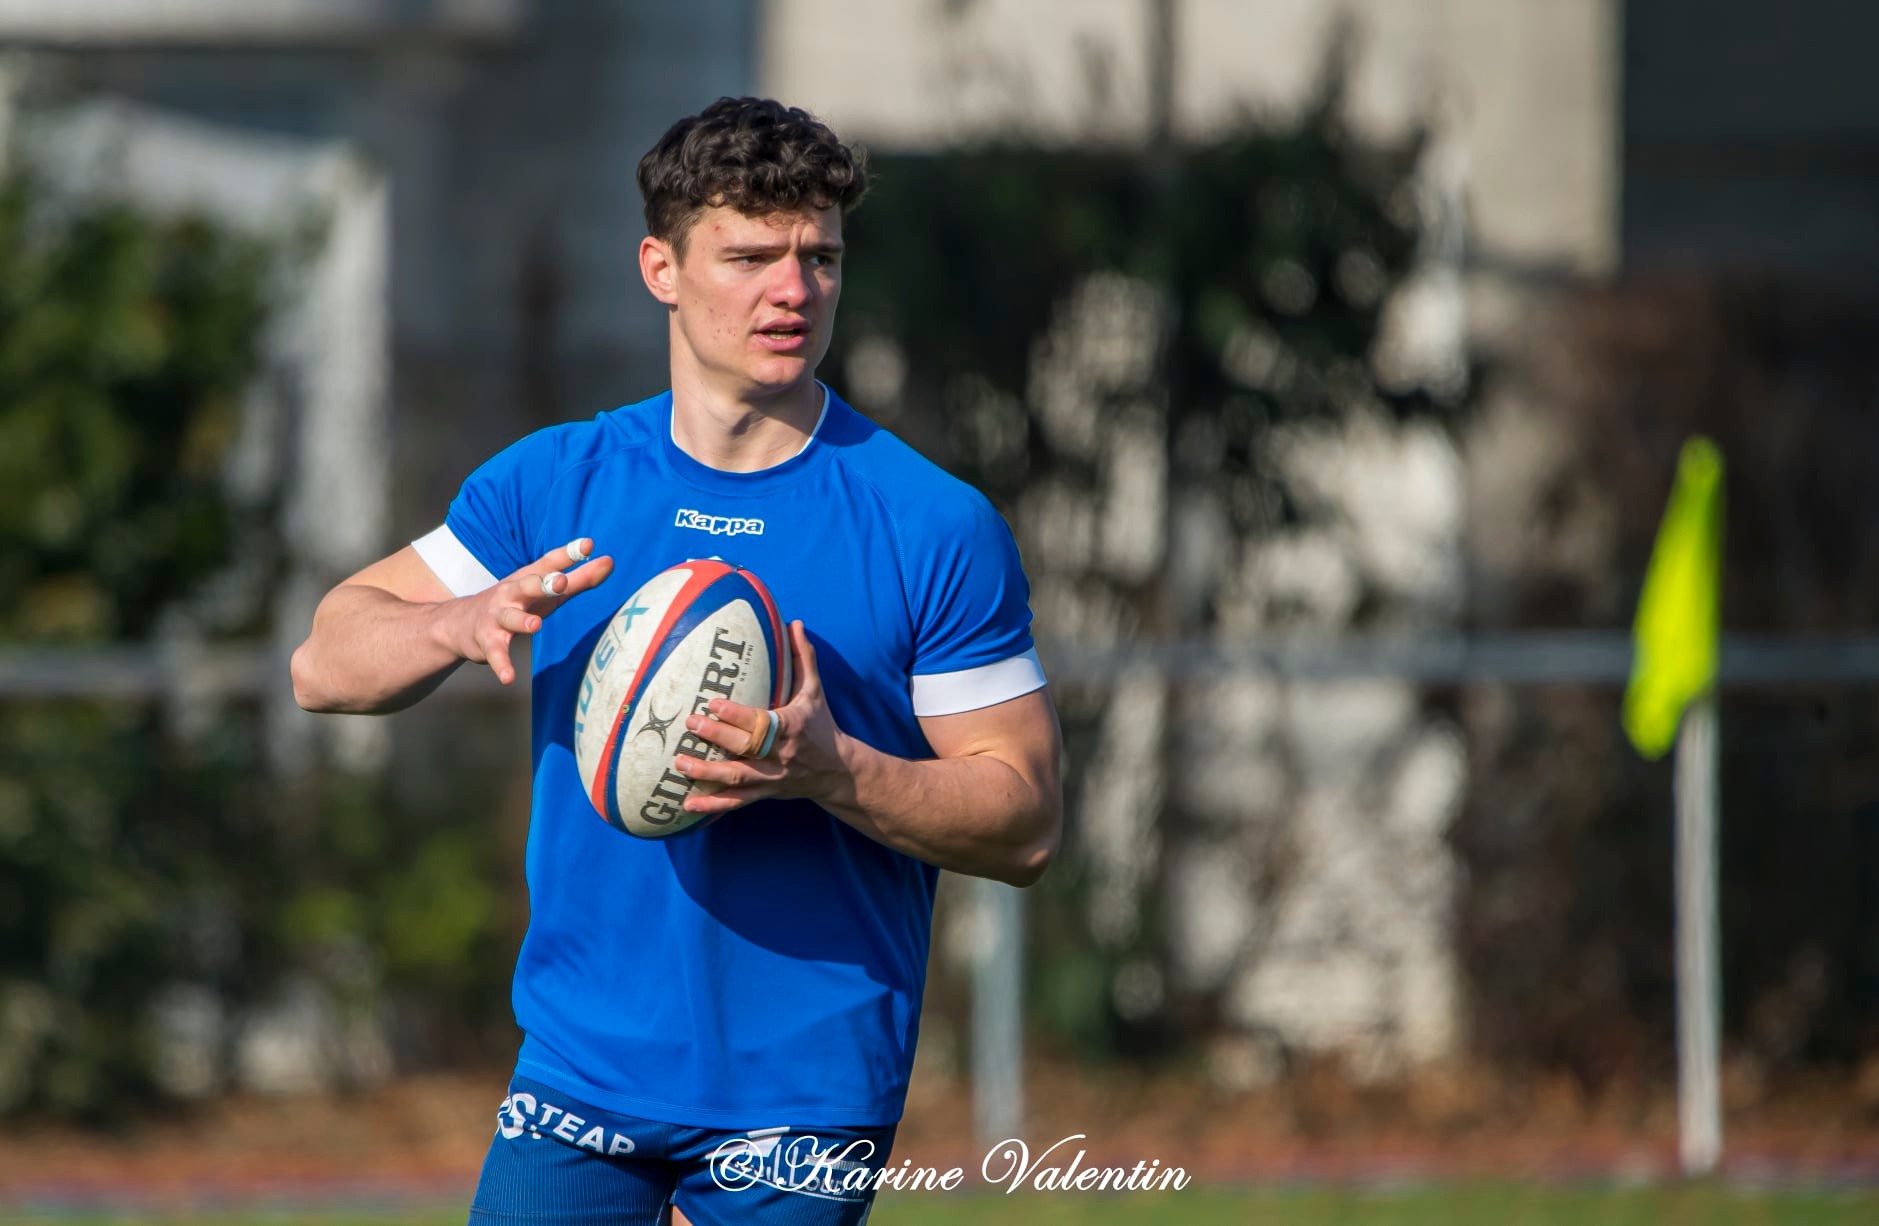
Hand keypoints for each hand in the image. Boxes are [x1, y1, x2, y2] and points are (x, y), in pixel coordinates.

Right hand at [446, 538, 613, 684]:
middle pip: (527, 586)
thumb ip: (578, 579)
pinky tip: (508, 677)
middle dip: (543, 584)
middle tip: (561, 582)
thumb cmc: (516, 603)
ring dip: (522, 621)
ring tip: (535, 626)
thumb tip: (610, 561)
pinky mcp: (487, 642)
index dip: (567, 554)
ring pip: (510, 618)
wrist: (459, 623)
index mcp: (528, 579)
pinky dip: (501, 665)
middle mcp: (511, 594)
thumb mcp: (546, 591)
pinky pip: (495, 654)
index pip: (549, 563)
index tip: (587, 545)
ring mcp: (497, 618)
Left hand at [674, 620, 846, 814]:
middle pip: (746, 747)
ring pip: (738, 777)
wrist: (837, 771)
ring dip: (707, 772)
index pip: (761, 721)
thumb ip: (802, 658)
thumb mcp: (815, 692)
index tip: (712, 703)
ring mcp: (772, 777)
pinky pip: (736, 801)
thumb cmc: (821, 726)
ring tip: (680, 762)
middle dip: (717, 736)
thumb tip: (794, 623)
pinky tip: (688, 804)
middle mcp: (781, 754)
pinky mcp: (765, 793)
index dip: (736, 715)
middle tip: (690, 724)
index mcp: (792, 727)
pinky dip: (712, 804)